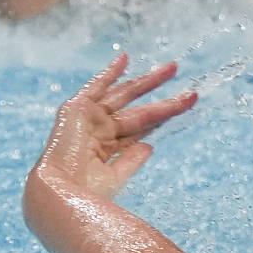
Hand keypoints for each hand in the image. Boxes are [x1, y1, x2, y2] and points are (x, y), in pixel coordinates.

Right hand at [31, 53, 196, 198]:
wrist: (61, 193)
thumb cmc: (87, 194)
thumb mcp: (117, 175)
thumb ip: (132, 159)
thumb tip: (150, 146)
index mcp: (106, 150)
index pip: (141, 129)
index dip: (163, 117)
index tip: (185, 105)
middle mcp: (98, 131)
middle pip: (139, 111)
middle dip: (164, 101)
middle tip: (191, 91)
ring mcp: (88, 119)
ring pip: (125, 96)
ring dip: (149, 82)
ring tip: (174, 68)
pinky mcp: (76, 109)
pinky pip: (95, 86)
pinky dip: (109, 73)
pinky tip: (125, 58)